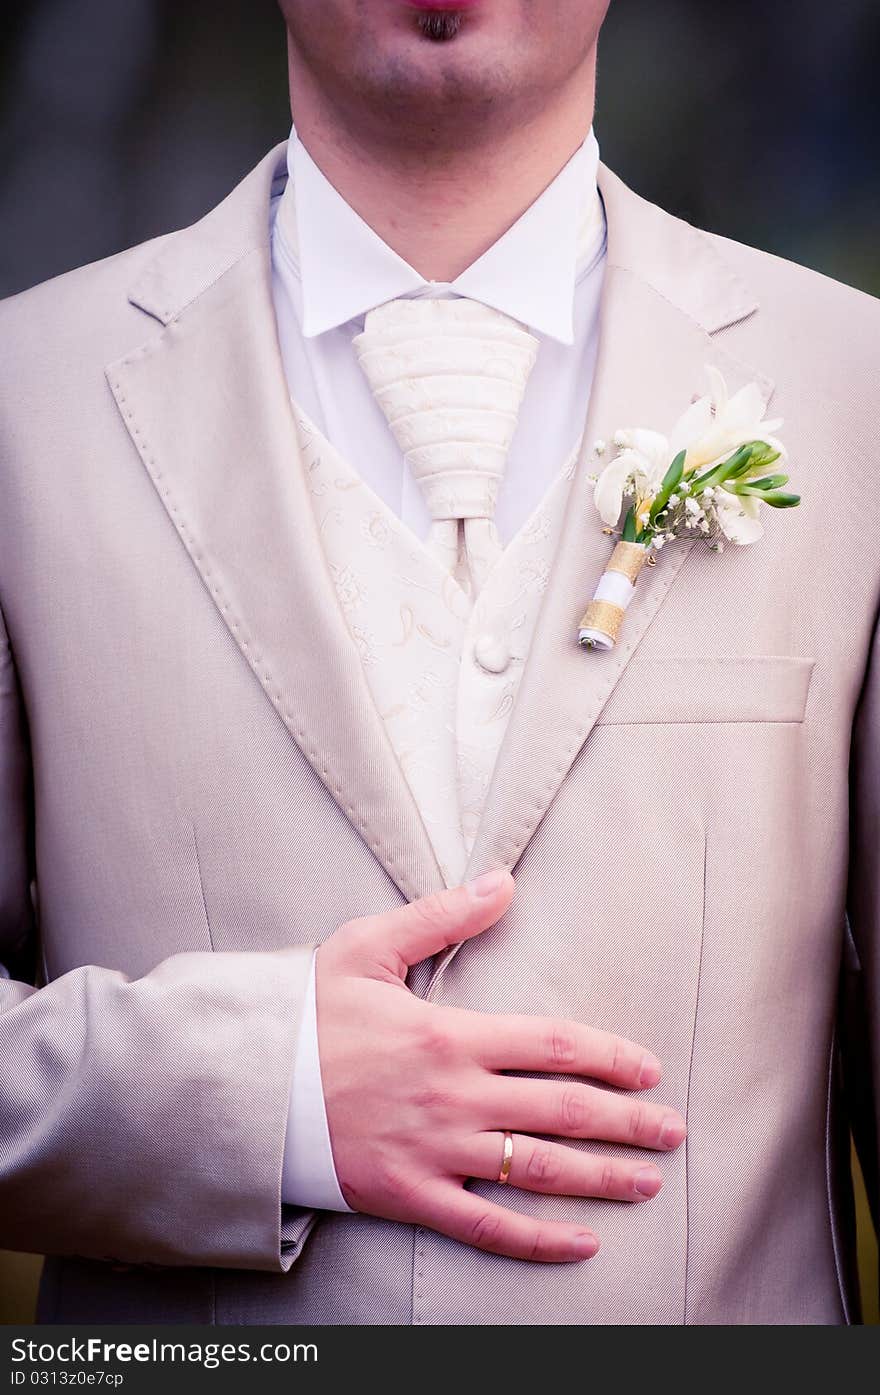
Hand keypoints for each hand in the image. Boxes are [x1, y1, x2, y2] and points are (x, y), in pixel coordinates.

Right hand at [315, 869, 685, 1262]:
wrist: (243, 1083)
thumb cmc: (307, 1012)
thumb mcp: (369, 946)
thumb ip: (442, 916)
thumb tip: (503, 880)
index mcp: (451, 1035)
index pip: (555, 1046)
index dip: (611, 1057)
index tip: (647, 1068)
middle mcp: (454, 1097)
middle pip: (563, 1112)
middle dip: (628, 1124)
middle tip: (673, 1132)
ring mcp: (435, 1152)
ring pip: (538, 1171)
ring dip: (602, 1179)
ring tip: (647, 1183)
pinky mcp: (410, 1196)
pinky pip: (487, 1227)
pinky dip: (539, 1241)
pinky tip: (583, 1244)